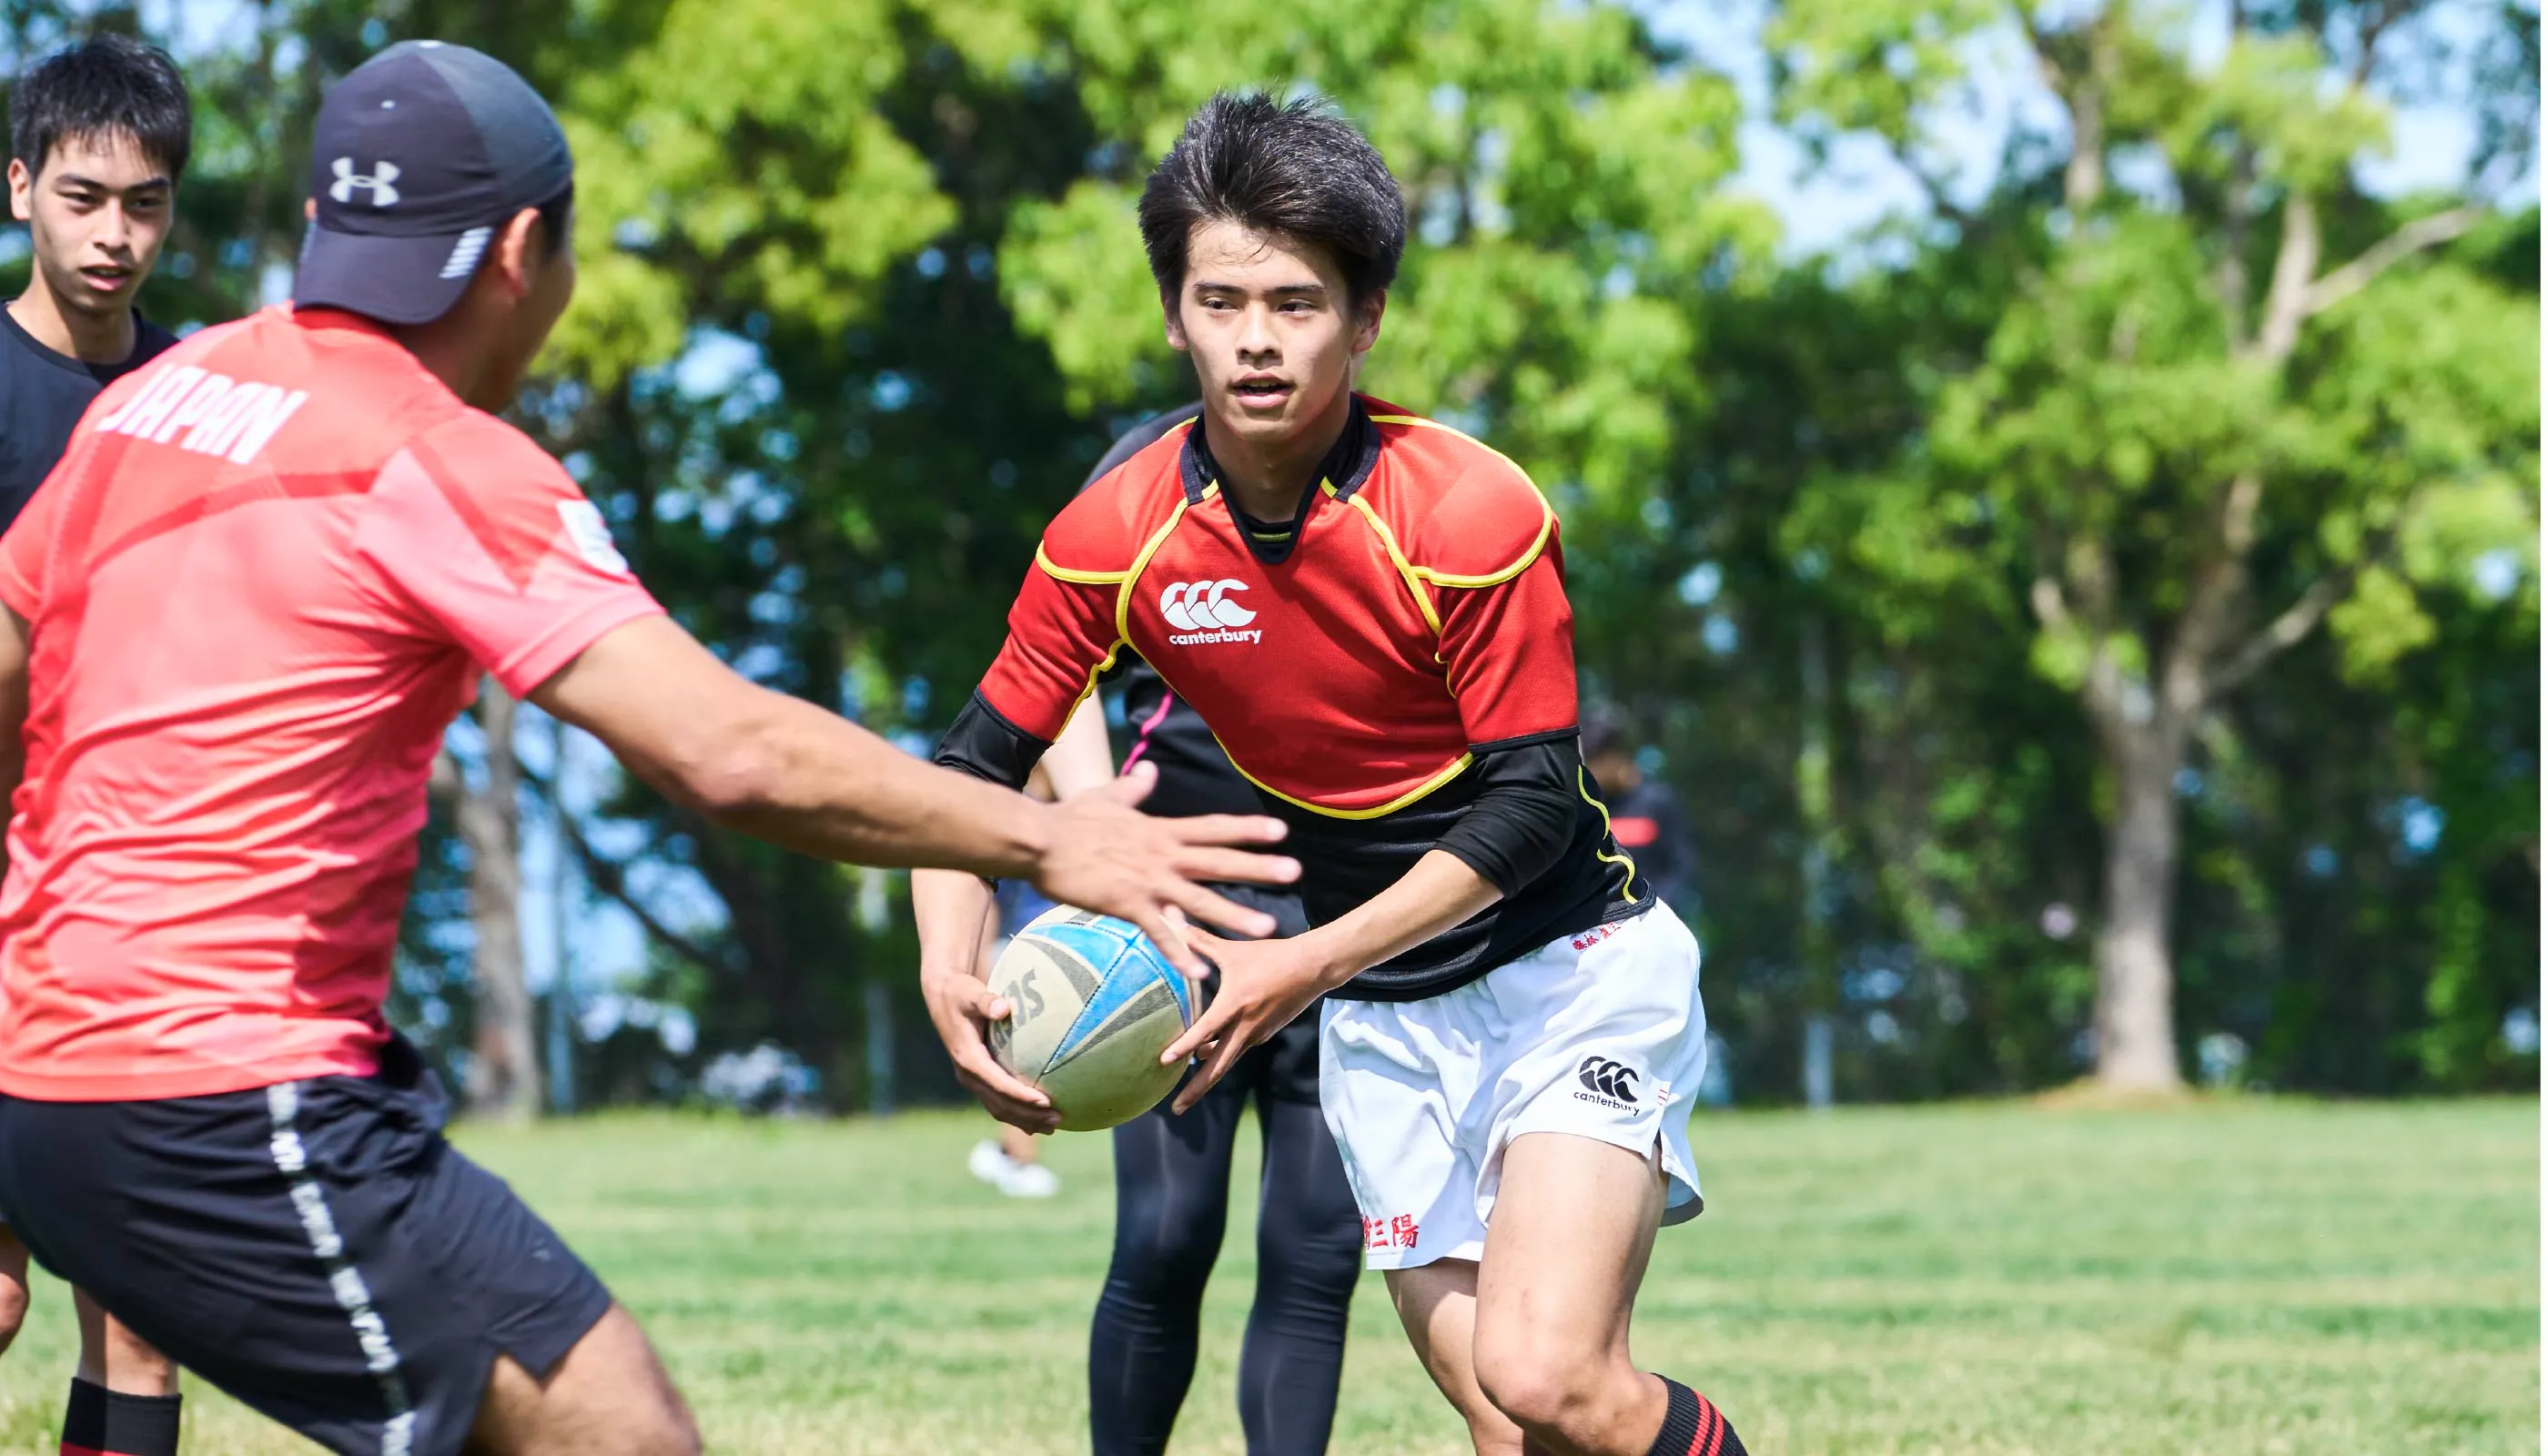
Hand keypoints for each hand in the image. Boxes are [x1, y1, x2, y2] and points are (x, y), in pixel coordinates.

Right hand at [919, 957, 1058, 1131]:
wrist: (942, 997)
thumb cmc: (960, 992)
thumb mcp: (970, 993)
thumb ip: (986, 1000)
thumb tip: (1003, 1008)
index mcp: (967, 1058)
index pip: (997, 1084)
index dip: (1021, 1095)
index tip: (1045, 1101)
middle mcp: (968, 1074)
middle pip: (1000, 1104)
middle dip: (1028, 1114)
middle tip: (1058, 1118)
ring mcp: (972, 1079)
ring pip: (999, 1108)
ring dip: (1025, 1120)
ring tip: (1054, 1126)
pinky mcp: (978, 1078)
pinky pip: (998, 1101)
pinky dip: (1018, 1113)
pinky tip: (1038, 1119)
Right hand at [1033, 761, 1298, 977]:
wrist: (1039, 840)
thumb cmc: (1069, 818)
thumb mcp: (1107, 796)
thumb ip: (1134, 788)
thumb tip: (1151, 771)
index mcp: (1160, 830)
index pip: (1213, 828)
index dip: (1247, 829)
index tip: (1280, 832)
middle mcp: (1162, 854)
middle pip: (1218, 861)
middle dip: (1258, 867)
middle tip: (1295, 873)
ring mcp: (1147, 881)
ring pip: (1199, 900)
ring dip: (1234, 914)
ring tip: (1266, 926)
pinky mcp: (1127, 904)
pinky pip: (1159, 933)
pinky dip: (1180, 952)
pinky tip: (1200, 972)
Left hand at [1159, 929, 1339, 1111]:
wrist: (1313, 968)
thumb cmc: (1272, 956)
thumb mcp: (1233, 950)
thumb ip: (1199, 941)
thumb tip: (1170, 919)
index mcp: (1235, 1006)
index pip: (1204, 1033)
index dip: (1183, 1047)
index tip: (1164, 1062)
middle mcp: (1245, 1027)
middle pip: (1217, 1067)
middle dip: (1196, 1090)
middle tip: (1176, 1109)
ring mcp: (1256, 1034)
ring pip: (1227, 1062)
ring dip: (1207, 1077)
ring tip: (1186, 1093)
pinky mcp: (1263, 1034)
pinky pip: (1237, 1049)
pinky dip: (1221, 1056)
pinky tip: (1207, 1056)